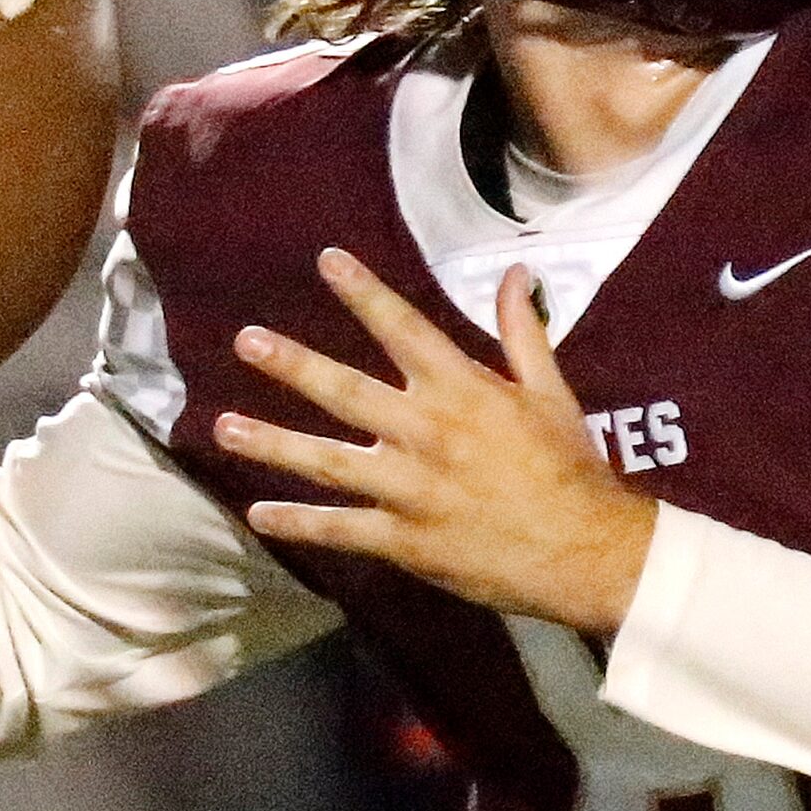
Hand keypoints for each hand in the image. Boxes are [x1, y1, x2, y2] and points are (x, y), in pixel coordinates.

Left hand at [214, 249, 657, 636]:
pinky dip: (299, 523)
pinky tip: (260, 514)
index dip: (364, 292)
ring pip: (327, 461)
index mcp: (462, 391)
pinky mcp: (405, 540)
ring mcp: (409, 489)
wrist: (586, 550)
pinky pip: (341, 529)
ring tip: (224, 427)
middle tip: (245, 340)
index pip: (404, 328)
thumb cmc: (569, 466)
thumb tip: (516, 272)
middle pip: (345, 391)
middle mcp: (426, 433)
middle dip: (292, 363)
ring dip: (272, 442)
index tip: (326, 260)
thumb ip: (523, 332)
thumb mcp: (550, 392)